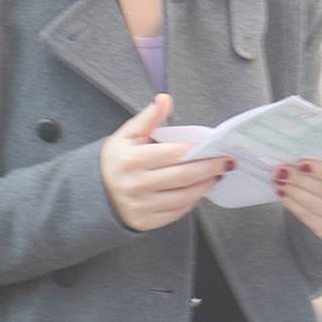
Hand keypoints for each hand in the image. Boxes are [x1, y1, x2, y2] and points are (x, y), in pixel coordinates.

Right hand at [100, 92, 232, 232]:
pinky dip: (191, 201)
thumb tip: (164, 99)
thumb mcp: (127, 135)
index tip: (214, 146)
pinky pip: (176, 213)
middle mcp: (135, 185)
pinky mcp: (145, 222)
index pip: (172, 154)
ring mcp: (140, 206)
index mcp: (130, 160)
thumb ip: (148, 118)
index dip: (197, 150)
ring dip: (204, 186)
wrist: (94, 195)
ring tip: (217, 175)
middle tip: (227, 161)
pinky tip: (199, 190)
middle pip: (182, 177)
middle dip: (209, 169)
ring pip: (183, 197)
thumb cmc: (116, 161)